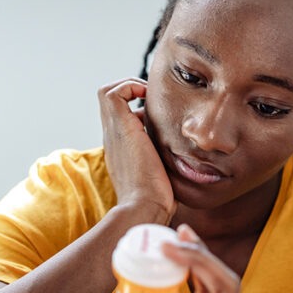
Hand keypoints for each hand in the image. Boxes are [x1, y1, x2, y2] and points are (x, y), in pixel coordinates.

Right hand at [98, 78, 174, 221]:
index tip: (157, 113)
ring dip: (129, 86)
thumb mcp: (161, 171)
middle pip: (111, 99)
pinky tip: (150, 100)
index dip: (137, 106)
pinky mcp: (120, 127)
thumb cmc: (157, 197)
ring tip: (150, 97)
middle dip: (132, 91)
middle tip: (153, 99)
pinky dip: (130, 87)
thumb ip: (165, 157)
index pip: (121, 115)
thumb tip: (184, 151)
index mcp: (121, 146)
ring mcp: (114, 131)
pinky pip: (113, 93)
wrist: (145, 206)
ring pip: (108, 92)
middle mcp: (113, 136)